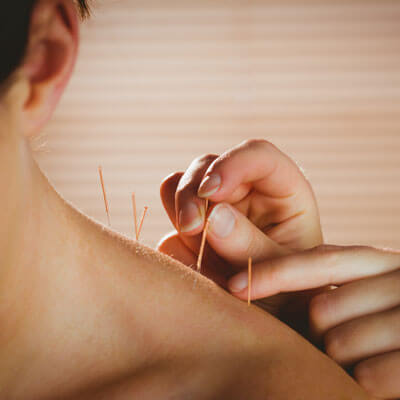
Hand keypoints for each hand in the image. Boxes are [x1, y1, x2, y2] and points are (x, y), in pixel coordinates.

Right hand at [158, 139, 322, 324]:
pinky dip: (173, 235)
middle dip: (194, 192)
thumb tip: (213, 216)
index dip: (231, 164)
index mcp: (282, 190)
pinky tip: (190, 261)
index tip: (211, 192)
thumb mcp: (285, 274)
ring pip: (181, 184)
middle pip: (208, 165)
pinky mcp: (193, 228)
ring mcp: (215, 209)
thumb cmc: (294, 294)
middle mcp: (245, 192)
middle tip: (192, 228)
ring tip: (193, 240)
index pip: (258, 155)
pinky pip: (169, 221)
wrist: (274, 318)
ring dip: (180, 208)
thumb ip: (252, 247)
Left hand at [228, 244, 399, 398]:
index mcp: (376, 261)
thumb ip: (298, 270)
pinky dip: (358, 383)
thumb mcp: (341, 293)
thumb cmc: (368, 324)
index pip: (320, 260)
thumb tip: (220, 222)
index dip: (274, 274)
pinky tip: (364, 380)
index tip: (234, 287)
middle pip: (322, 307)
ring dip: (332, 360)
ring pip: (338, 343)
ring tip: (352, 358)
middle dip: (311, 331)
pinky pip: (368, 377)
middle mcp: (399, 280)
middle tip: (326, 342)